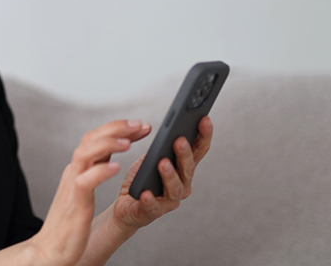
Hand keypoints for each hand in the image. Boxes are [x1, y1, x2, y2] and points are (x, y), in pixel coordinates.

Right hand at [28, 120, 151, 265]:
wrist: (50, 249)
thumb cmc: (70, 223)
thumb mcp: (82, 190)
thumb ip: (94, 172)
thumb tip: (110, 157)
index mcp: (77, 169)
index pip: (95, 138)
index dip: (118, 129)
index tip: (141, 126)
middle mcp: (73, 172)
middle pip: (90, 138)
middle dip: (117, 128)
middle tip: (141, 125)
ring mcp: (72, 186)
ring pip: (85, 153)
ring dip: (108, 144)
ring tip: (129, 142)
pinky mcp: (75, 204)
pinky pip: (86, 181)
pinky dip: (101, 171)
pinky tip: (117, 167)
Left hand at [111, 116, 213, 230]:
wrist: (126, 206)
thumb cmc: (143, 179)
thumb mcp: (151, 158)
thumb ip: (161, 147)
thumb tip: (169, 128)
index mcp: (184, 169)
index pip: (198, 150)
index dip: (204, 135)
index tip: (204, 119)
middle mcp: (183, 185)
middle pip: (188, 168)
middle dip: (185, 154)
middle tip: (179, 139)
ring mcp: (170, 200)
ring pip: (175, 188)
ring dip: (170, 175)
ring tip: (162, 163)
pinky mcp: (153, 212)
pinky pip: (154, 206)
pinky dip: (150, 199)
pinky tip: (145, 193)